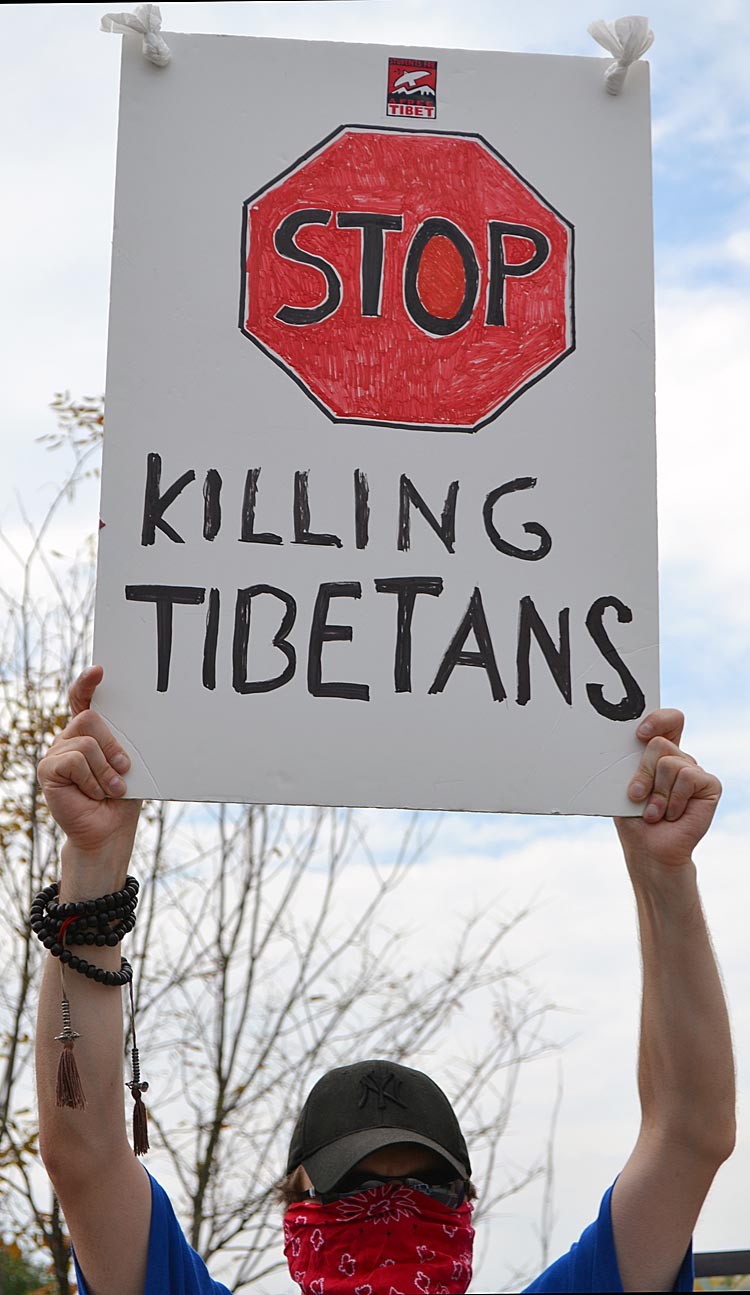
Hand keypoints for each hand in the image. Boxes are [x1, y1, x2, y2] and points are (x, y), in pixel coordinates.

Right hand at [37, 666, 141, 863]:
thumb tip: (135, 725)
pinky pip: (75, 761)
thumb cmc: (122, 796)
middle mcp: (69, 738)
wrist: (109, 829)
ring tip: (111, 788)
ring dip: (106, 770)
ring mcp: (56, 752)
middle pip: (90, 718)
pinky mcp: (48, 769)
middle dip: (113, 745)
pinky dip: (92, 779)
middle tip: (124, 769)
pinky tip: (92, 793)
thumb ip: (123, 742)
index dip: (87, 683)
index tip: (100, 671)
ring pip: (86, 742)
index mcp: (90, 733)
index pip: (82, 699)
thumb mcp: (129, 763)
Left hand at [615, 708, 720, 868]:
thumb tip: (627, 743)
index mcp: (659, 755)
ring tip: (654, 812)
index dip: (658, 719)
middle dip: (643, 773)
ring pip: (670, 763)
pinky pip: (687, 777)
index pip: (668, 721)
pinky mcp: (709, 785)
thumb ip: (630, 762)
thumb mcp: (624, 786)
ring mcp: (695, 771)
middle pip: (660, 743)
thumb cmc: (634, 819)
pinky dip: (673, 799)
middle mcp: (679, 759)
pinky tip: (672, 814)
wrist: (650, 849)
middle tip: (637, 796)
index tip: (640, 734)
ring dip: (657, 793)